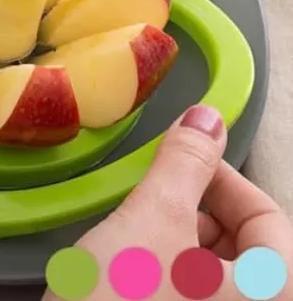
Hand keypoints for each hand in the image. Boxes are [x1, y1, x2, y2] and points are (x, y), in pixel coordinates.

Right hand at [43, 105, 292, 299]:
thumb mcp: (153, 220)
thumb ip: (185, 162)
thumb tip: (209, 115)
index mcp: (270, 293)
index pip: (268, 216)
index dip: (221, 175)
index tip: (177, 156)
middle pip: (243, 244)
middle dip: (193, 207)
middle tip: (148, 194)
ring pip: (211, 267)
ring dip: (174, 235)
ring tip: (133, 228)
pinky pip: (187, 290)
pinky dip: (164, 266)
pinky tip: (128, 265)